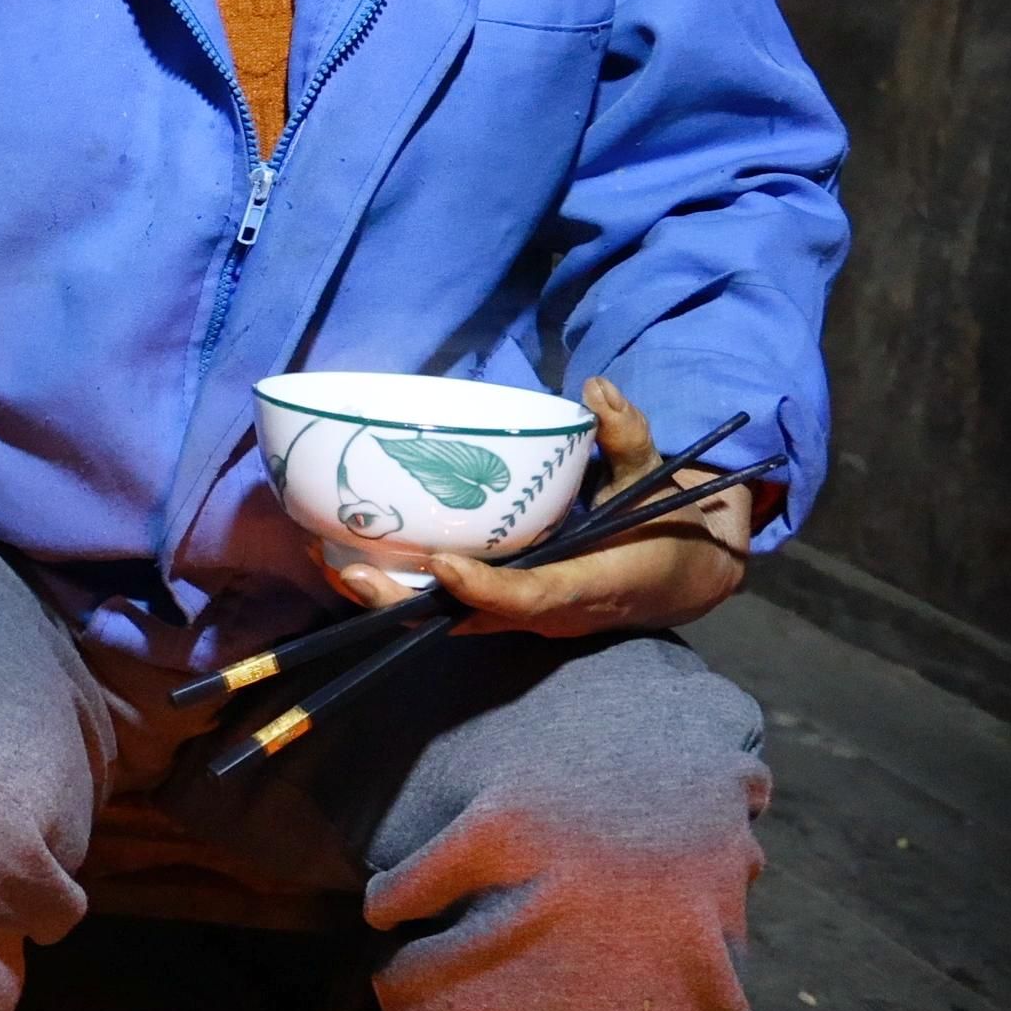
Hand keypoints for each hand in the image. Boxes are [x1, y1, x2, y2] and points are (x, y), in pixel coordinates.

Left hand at [328, 378, 751, 636]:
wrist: (682, 577)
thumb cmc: (667, 525)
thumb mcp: (660, 480)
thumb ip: (629, 437)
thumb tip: (597, 389)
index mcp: (591, 584)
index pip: (532, 596)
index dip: (486, 588)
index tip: (442, 564)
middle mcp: (549, 611)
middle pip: (471, 620)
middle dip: (408, 604)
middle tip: (348, 572)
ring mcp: (523, 614)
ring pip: (450, 618)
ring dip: (392, 597)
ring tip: (328, 562)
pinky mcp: (506, 606)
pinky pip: (450, 606)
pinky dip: (405, 589)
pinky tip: (352, 557)